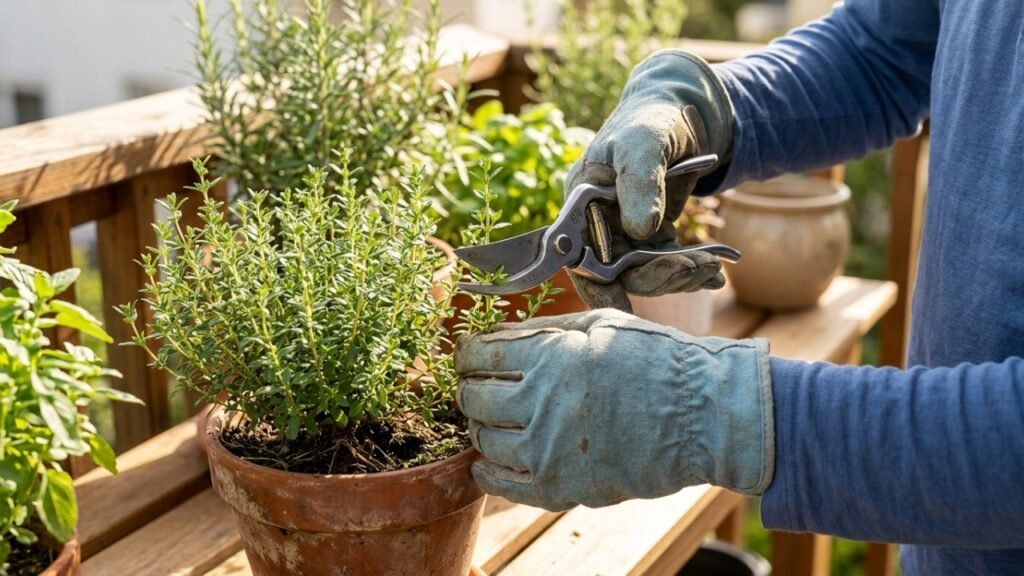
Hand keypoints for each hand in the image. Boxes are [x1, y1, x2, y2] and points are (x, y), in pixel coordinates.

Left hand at [455, 309, 773, 511]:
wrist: (706, 415)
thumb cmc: (658, 360)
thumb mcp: (603, 324)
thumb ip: (547, 329)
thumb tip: (501, 334)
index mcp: (551, 357)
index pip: (481, 355)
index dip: (465, 354)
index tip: (466, 355)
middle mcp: (542, 404)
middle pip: (474, 398)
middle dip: (468, 389)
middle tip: (474, 385)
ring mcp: (550, 450)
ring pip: (484, 440)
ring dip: (479, 427)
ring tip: (488, 419)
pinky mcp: (563, 488)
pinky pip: (504, 485)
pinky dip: (486, 473)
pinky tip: (485, 463)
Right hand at [566, 50, 733, 310]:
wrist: (680, 113)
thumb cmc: (651, 119)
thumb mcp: (644, 142)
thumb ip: (639, 182)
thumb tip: (640, 230)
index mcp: (580, 202)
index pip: (577, 254)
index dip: (593, 285)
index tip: (619, 307)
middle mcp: (597, 224)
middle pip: (615, 271)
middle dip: (654, 277)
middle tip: (692, 269)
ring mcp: (624, 233)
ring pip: (644, 273)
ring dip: (677, 276)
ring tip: (711, 267)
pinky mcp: (650, 237)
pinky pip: (666, 264)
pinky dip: (690, 272)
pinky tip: (714, 274)